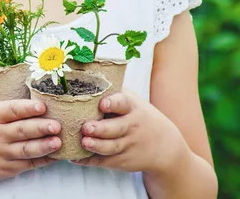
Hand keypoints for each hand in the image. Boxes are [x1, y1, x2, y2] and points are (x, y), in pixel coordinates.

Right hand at [0, 88, 61, 184]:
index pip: (12, 110)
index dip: (28, 108)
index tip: (42, 106)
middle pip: (22, 130)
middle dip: (41, 127)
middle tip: (57, 125)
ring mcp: (1, 153)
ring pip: (26, 149)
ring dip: (44, 146)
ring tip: (58, 142)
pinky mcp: (4, 169)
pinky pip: (26, 165)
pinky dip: (40, 161)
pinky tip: (53, 156)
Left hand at [73, 91, 189, 174]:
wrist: (164, 146)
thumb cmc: (139, 117)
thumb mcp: (133, 102)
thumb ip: (113, 94)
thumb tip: (81, 78)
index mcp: (132, 107)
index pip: (123, 103)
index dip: (112, 103)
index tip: (102, 104)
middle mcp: (131, 126)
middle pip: (115, 128)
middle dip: (100, 128)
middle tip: (86, 127)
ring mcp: (127, 145)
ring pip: (110, 147)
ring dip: (96, 145)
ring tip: (83, 142)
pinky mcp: (121, 160)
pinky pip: (104, 161)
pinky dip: (89, 160)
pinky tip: (75, 158)